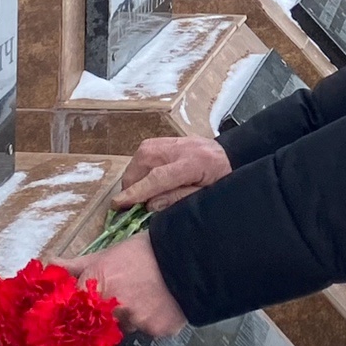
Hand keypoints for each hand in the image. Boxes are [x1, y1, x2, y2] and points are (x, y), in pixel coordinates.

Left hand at [56, 233, 186, 337]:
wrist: (188, 254)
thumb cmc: (144, 251)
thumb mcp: (107, 254)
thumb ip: (77, 265)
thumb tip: (49, 263)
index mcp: (96, 287)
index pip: (75, 311)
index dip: (82, 309)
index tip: (89, 305)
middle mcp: (113, 308)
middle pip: (102, 322)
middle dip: (110, 311)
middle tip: (127, 292)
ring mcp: (137, 322)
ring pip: (128, 326)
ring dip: (134, 316)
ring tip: (149, 294)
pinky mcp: (158, 331)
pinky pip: (150, 330)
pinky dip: (154, 320)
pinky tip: (163, 303)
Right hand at [114, 135, 231, 213]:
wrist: (228, 154)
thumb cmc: (219, 178)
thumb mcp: (204, 195)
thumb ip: (177, 199)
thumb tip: (149, 205)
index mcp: (192, 163)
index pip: (158, 178)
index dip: (136, 192)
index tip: (118, 204)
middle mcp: (177, 148)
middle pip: (143, 164)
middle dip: (131, 186)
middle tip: (131, 204)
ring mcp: (169, 141)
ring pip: (138, 158)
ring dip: (133, 178)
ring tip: (138, 194)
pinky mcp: (163, 140)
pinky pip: (142, 154)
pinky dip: (138, 169)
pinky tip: (144, 181)